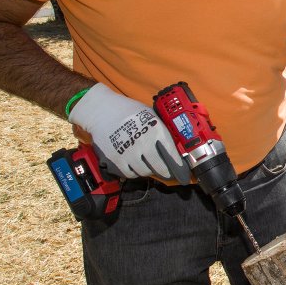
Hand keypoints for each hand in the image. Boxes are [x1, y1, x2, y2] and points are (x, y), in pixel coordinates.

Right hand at [68, 83, 190, 182]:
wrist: (102, 111)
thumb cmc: (129, 111)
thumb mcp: (150, 115)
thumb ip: (162, 129)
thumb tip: (175, 144)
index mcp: (156, 130)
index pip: (171, 153)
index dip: (178, 165)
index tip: (183, 172)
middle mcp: (144, 143)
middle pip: (159, 167)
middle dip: (165, 171)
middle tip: (167, 172)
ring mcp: (129, 153)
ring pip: (145, 171)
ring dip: (149, 170)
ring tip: (149, 165)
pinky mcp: (116, 160)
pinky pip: (130, 173)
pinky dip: (135, 172)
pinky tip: (136, 165)